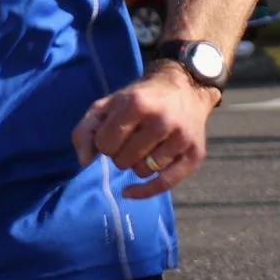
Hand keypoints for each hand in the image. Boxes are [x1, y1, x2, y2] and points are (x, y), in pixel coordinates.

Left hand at [71, 65, 217, 195]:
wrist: (185, 88)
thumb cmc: (141, 98)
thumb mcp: (108, 104)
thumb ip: (87, 129)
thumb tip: (84, 161)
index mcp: (137, 103)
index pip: (105, 143)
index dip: (104, 142)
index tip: (112, 135)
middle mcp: (162, 120)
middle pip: (123, 160)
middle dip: (119, 155)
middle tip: (128, 141)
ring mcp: (181, 138)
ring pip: (142, 171)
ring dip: (135, 165)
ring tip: (141, 150)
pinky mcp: (195, 153)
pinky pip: (165, 184)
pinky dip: (144, 191)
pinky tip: (129, 191)